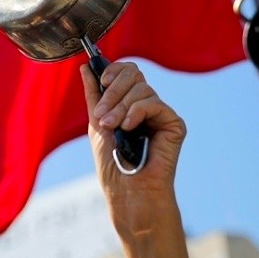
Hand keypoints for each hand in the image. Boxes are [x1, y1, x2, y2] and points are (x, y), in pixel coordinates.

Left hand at [82, 61, 187, 257]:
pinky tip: (128, 127)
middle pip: (135, 74)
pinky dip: (137, 112)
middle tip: (102, 114)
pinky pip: (155, 103)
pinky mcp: (174, 124)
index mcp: (129, 103)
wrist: (125, 189)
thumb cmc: (111, 162)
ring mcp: (161, 114)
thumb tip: (84, 67)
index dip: (114, 70)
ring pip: (142, 89)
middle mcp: (147, 106)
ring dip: (120, 106)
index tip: (101, 79)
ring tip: (111, 127)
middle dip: (113, 90)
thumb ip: (93, 94)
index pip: (128, 72)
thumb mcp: (96, 122)